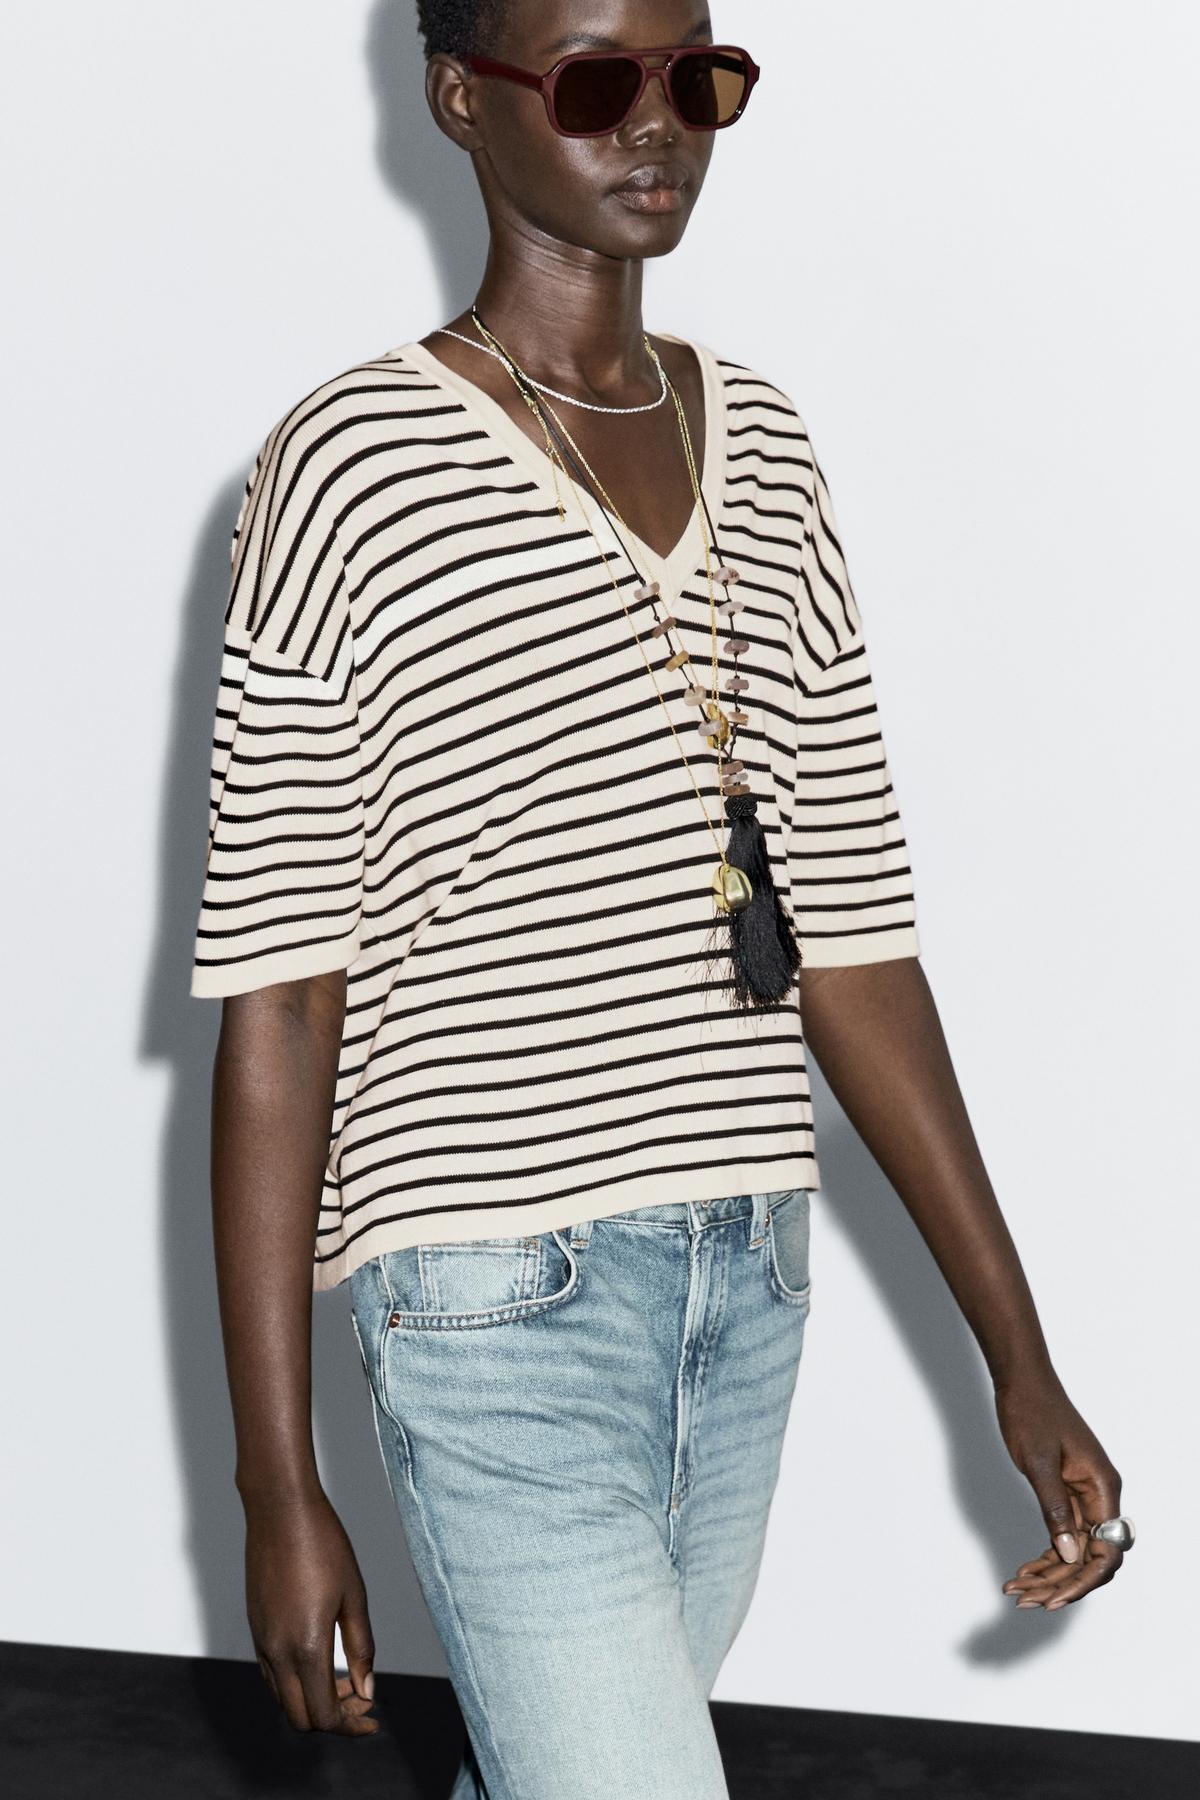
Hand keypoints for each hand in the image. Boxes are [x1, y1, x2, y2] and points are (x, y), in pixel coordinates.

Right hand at [243, 1486, 378, 1734]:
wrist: (280, 1510)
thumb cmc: (324, 1545)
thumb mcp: (355, 1595)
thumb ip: (362, 1647)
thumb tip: (368, 1691)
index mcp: (306, 1647)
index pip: (324, 1715)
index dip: (350, 1725)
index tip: (372, 1718)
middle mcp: (277, 1653)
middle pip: (301, 1718)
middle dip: (334, 1718)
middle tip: (362, 1698)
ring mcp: (261, 1642)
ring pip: (284, 1699)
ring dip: (314, 1700)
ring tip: (346, 1679)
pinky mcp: (254, 1628)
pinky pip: (272, 1676)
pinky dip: (296, 1684)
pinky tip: (320, 1662)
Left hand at [994, 1369, 1125, 1610]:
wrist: (1022, 1382)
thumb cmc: (1032, 1412)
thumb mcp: (1039, 1463)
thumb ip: (1054, 1510)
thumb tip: (1071, 1555)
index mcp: (1103, 1488)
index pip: (1106, 1550)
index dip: (1083, 1581)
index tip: (1053, 1600)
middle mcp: (1099, 1496)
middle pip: (1091, 1557)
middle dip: (1060, 1583)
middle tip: (1023, 1599)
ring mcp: (1083, 1497)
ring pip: (1075, 1550)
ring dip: (1049, 1574)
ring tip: (1016, 1589)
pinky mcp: (1066, 1494)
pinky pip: (1063, 1535)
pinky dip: (1045, 1555)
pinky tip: (1023, 1570)